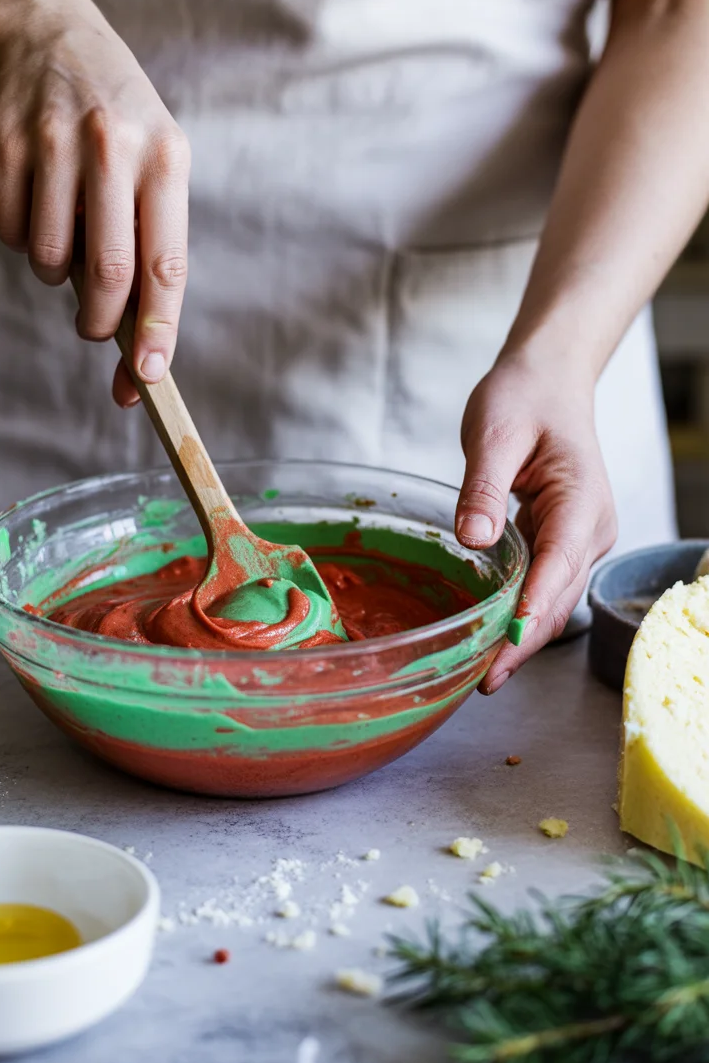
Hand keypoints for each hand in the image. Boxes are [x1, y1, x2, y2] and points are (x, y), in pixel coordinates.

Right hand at [0, 0, 189, 404]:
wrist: (49, 39)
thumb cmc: (118, 131)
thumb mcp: (154, 171)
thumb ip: (152, 251)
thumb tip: (144, 357)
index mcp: (166, 162)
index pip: (166, 266)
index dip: (158, 329)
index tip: (150, 374)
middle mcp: (114, 147)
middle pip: (110, 275)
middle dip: (101, 322)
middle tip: (94, 328)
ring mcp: (54, 141)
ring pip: (50, 260)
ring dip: (56, 274)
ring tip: (66, 238)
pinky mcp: (4, 142)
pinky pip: (12, 232)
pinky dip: (23, 239)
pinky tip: (37, 203)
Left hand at [455, 352, 617, 693]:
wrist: (548, 382)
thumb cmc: (525, 398)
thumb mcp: (494, 433)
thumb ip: (483, 488)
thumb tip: (473, 539)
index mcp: (580, 501)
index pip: (558, 566)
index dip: (531, 610)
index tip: (504, 647)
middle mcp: (589, 530)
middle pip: (557, 598)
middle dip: (521, 641)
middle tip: (480, 680)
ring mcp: (579, 540)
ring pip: (552, 601)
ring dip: (520, 637)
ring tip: (480, 674)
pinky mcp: (561, 543)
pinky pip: (541, 587)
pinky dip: (517, 614)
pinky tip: (488, 637)